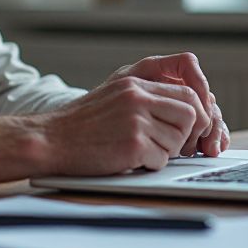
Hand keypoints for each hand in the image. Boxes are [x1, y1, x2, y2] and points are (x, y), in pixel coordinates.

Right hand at [0, 53, 229, 183]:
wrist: (50, 139)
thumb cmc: (81, 125)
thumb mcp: (113, 97)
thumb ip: (145, 96)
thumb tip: (186, 110)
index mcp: (134, 82)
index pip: (186, 92)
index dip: (197, 113)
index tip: (194, 130)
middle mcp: (137, 96)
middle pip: (191, 113)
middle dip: (189, 134)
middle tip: (175, 146)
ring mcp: (135, 118)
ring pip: (179, 139)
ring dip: (167, 151)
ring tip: (141, 151)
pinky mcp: (133, 143)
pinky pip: (162, 159)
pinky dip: (151, 165)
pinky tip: (130, 160)